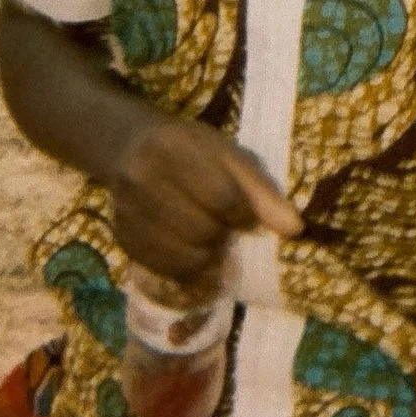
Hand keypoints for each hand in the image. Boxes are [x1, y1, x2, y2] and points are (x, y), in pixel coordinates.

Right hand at [108, 116, 302, 286]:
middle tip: (222, 223)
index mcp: (174, 146)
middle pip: (201, 230)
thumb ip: (262, 190)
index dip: (244, 213)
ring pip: (184, 257)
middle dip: (222, 233)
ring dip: (207, 255)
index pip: (222, 196)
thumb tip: (294, 229)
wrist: (132, 147)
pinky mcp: (121, 237)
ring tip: (207, 235)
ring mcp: (125, 209)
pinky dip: (186, 268)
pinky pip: (165, 270)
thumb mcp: (230, 155)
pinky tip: (190, 249)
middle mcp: (141, 176)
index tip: (247, 214)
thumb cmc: (193, 151)